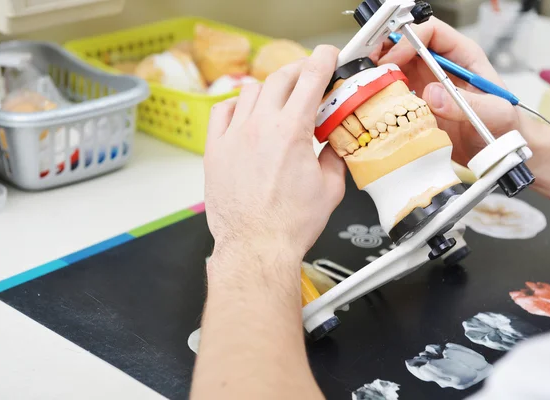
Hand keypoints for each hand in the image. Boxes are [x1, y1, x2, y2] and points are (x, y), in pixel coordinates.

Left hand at [204, 46, 345, 265]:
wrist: (255, 246)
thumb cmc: (288, 224)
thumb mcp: (330, 189)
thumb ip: (334, 157)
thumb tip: (333, 145)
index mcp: (292, 132)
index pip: (311, 79)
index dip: (323, 60)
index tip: (327, 54)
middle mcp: (260, 127)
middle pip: (280, 78)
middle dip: (299, 71)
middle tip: (308, 79)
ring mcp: (234, 136)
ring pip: (251, 90)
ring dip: (269, 88)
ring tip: (278, 100)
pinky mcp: (215, 150)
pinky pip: (222, 110)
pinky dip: (237, 105)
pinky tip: (245, 114)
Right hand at [376, 18, 549, 202]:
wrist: (495, 152)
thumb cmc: (502, 127)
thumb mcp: (493, 114)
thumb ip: (466, 104)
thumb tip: (431, 93)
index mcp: (462, 56)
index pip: (431, 33)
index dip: (409, 41)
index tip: (393, 60)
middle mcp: (440, 66)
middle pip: (407, 45)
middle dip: (385, 51)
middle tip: (369, 67)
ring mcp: (426, 83)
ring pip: (396, 67)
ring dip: (380, 73)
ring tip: (367, 84)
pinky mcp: (416, 103)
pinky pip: (394, 92)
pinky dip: (381, 95)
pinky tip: (373, 103)